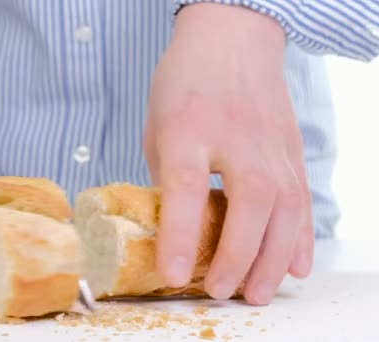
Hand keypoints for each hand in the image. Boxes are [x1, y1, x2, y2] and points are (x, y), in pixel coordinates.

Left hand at [145, 4, 313, 304]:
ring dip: (272, 259)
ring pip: (284, 209)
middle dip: (236, 256)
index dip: (181, 235)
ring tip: (257, 295)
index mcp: (189, 130)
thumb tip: (176, 228)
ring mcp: (272, 145)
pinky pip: (302, 199)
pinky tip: (295, 266)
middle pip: (249, 203)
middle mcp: (237, 139)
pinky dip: (301, 237)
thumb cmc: (185, 84)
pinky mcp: (292, 152)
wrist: (232, 40)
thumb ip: (166, 177)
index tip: (174, 274)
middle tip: (220, 292)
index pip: (187, 188)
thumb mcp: (158, 127)